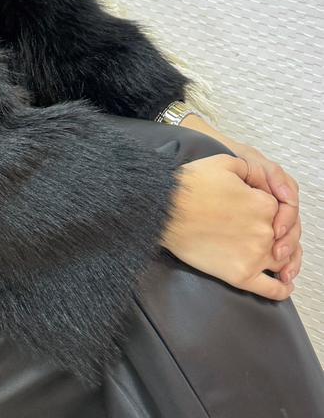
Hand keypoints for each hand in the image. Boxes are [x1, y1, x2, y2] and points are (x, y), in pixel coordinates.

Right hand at [182, 116, 301, 287]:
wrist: (165, 210)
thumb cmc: (191, 184)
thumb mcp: (225, 162)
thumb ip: (251, 169)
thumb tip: (261, 181)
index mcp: (265, 204)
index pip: (281, 210)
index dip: (270, 209)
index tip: (255, 209)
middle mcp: (266, 231)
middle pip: (284, 236)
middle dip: (277, 234)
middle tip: (257, 231)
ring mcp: (255, 256)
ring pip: (282, 261)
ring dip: (284, 260)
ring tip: (276, 258)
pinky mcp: (241, 276)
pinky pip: (272, 288)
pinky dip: (282, 288)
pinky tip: (285, 285)